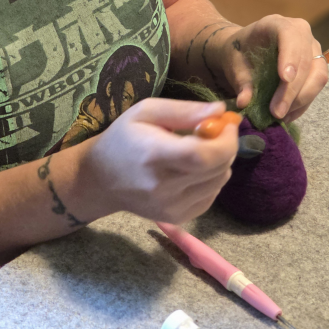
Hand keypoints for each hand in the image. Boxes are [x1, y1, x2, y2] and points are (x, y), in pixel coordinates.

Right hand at [84, 98, 237, 224]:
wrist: (101, 178)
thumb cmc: (124, 137)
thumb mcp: (146, 111)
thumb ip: (184, 110)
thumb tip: (221, 110)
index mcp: (154, 155)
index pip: (202, 155)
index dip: (224, 141)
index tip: (226, 124)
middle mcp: (163, 187)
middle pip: (217, 169)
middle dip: (227, 147)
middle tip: (216, 132)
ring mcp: (171, 207)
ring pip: (219, 182)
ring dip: (220, 162)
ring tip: (200, 149)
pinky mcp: (177, 218)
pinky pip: (211, 196)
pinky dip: (211, 179)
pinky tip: (193, 169)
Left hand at [218, 15, 328, 122]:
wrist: (245, 52)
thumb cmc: (239, 54)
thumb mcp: (234, 65)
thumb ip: (240, 82)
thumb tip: (244, 102)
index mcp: (276, 23)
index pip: (290, 35)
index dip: (290, 57)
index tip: (284, 79)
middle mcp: (300, 33)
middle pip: (307, 61)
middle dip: (293, 90)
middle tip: (276, 112)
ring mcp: (311, 48)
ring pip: (318, 76)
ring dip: (301, 99)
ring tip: (281, 116)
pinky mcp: (316, 65)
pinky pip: (316, 86)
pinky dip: (303, 103)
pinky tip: (287, 115)